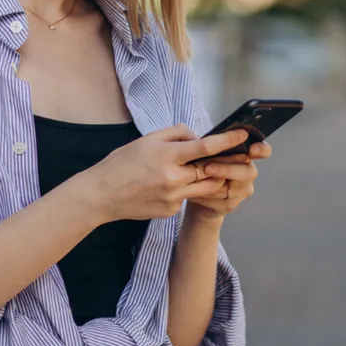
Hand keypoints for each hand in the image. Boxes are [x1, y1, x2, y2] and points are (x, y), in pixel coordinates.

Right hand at [72, 125, 250, 223]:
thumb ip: (177, 134)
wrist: (102, 195)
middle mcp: (173, 179)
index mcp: (167, 156)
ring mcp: (173, 198)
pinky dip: (188, 190)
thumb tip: (198, 137)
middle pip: (213, 171)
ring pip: (207, 188)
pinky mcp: (170, 211)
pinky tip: (173, 186)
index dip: (228, 140)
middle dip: (226, 164)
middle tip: (236, 156)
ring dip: (211, 178)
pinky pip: (188, 198)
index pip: (206, 147)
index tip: (244, 135)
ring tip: (207, 169)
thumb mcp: (148, 139)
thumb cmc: (123, 163)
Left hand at [185, 141, 271, 221]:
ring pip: (231, 188)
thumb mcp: (210, 151)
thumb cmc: (205, 164)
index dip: (261, 150)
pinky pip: (219, 200)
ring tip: (195, 178)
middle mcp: (249, 173)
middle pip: (247, 172)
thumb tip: (206, 139)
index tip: (251, 149)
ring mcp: (242, 191)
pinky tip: (194, 190)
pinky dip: (205, 194)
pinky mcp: (230, 205)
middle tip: (207, 167)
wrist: (197, 191)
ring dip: (212, 183)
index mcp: (247, 155)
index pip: (263, 151)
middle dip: (226, 169)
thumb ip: (215, 145)